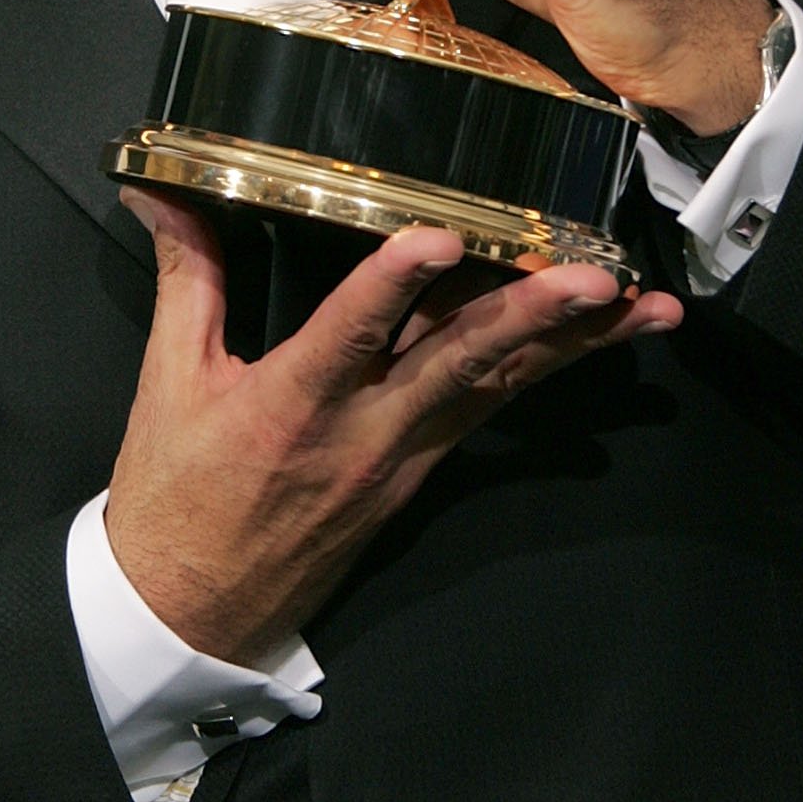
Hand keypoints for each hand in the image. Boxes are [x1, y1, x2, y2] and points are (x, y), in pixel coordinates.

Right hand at [105, 191, 679, 666]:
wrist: (192, 612)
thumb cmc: (174, 498)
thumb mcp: (168, 382)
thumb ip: (186, 277)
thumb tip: (162, 189)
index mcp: (290, 406)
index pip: (349, 336)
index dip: (394, 284)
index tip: (439, 237)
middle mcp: (362, 435)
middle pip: (457, 365)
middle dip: (532, 316)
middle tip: (595, 277)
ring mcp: (401, 459)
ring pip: (496, 389)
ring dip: (571, 346)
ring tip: (640, 308)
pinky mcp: (419, 475)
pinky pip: (491, 413)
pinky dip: (546, 375)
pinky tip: (599, 349)